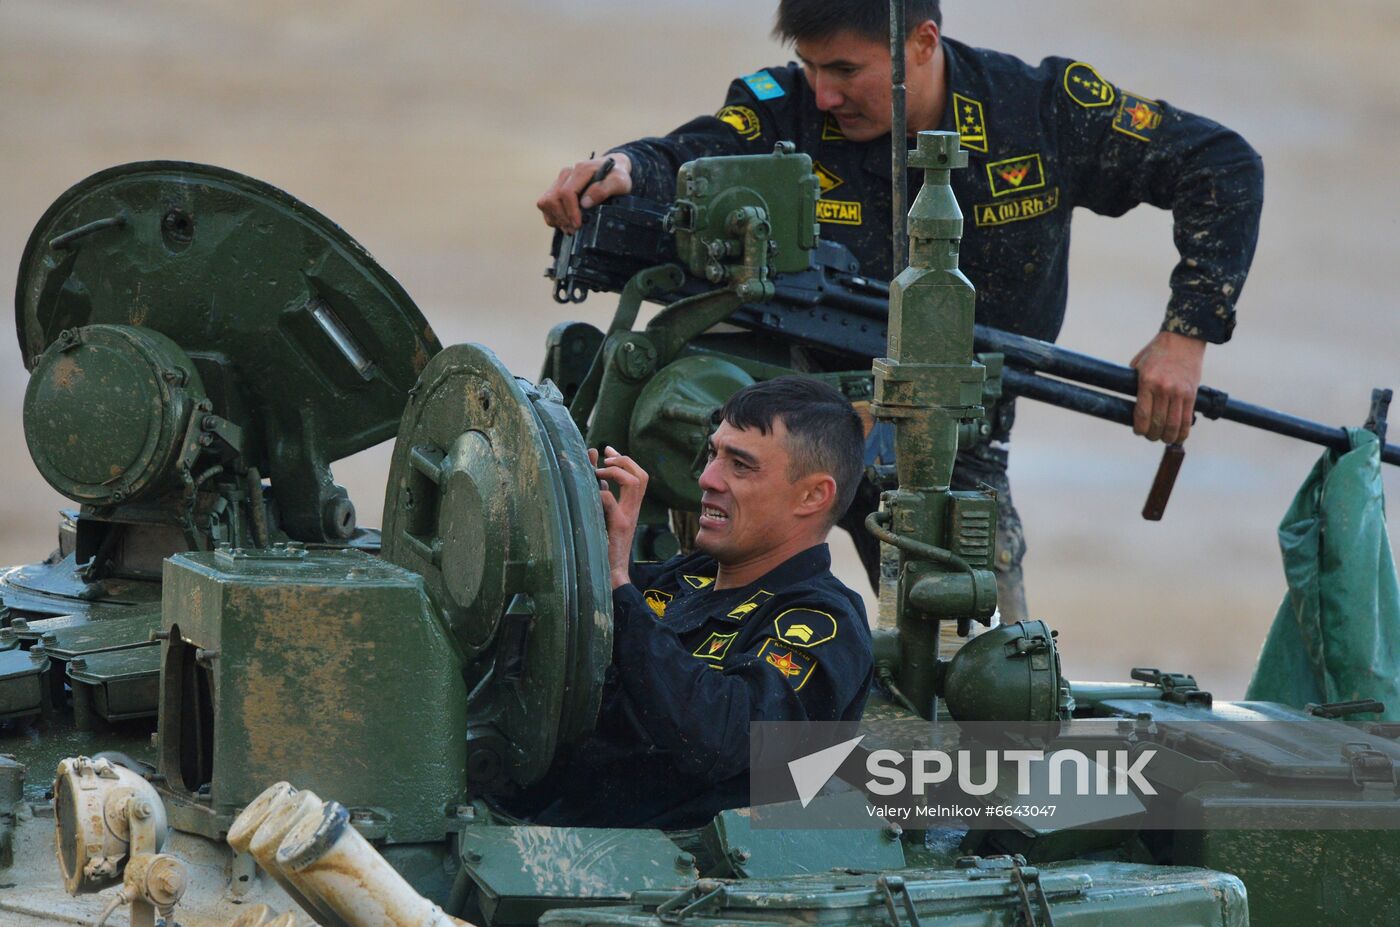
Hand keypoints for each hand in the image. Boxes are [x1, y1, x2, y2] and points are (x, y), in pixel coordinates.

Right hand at [537, 153, 632, 232]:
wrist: (612, 170)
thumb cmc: (617, 177)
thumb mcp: (619, 182)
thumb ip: (604, 189)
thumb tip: (585, 202)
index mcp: (581, 170)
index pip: (566, 192)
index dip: (571, 212)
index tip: (578, 224)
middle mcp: (567, 174)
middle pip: (553, 199)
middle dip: (563, 218)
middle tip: (575, 229)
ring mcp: (559, 181)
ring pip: (545, 202)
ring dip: (556, 219)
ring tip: (570, 228)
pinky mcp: (555, 188)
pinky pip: (545, 205)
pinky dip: (552, 217)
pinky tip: (565, 222)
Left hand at [590, 446, 647, 587]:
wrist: (612, 573)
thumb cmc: (604, 546)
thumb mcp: (602, 515)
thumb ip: (601, 494)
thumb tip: (592, 472)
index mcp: (631, 507)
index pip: (639, 475)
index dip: (624, 458)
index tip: (607, 450)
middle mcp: (633, 510)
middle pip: (641, 475)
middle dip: (624, 460)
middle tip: (605, 457)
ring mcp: (627, 517)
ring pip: (635, 482)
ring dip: (616, 471)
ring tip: (600, 470)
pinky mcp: (617, 526)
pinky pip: (611, 501)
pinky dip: (600, 492)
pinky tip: (591, 493)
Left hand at [1130, 331, 1206, 443]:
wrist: (1183, 340)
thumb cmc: (1156, 352)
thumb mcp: (1138, 365)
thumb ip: (1135, 385)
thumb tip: (1130, 407)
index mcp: (1147, 382)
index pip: (1142, 414)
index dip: (1139, 429)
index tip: (1138, 431)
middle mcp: (1163, 389)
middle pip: (1158, 423)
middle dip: (1152, 435)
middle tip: (1150, 436)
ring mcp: (1179, 392)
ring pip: (1173, 424)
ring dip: (1167, 437)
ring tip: (1163, 438)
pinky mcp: (1191, 394)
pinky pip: (1187, 419)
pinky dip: (1182, 432)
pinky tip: (1178, 437)